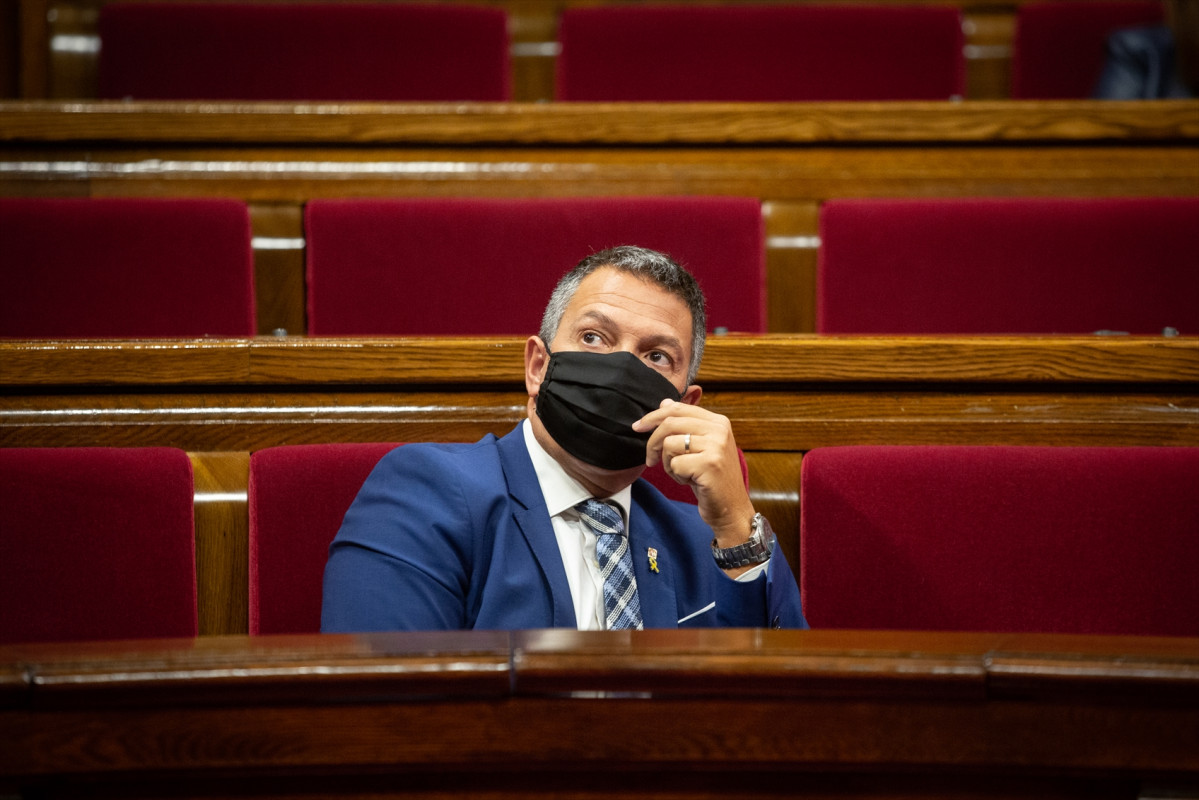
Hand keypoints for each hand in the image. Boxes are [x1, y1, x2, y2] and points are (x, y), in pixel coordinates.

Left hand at [632, 399, 755, 548]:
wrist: (731, 508)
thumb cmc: (711, 478)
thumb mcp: (699, 447)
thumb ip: (684, 424)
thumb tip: (664, 402)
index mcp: (718, 421)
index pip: (678, 408)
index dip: (654, 416)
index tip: (638, 427)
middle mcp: (719, 429)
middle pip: (670, 423)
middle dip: (653, 442)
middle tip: (650, 460)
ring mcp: (716, 446)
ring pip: (670, 445)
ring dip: (668, 464)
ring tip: (683, 473)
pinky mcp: (710, 464)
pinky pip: (675, 464)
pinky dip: (677, 476)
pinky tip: (691, 482)